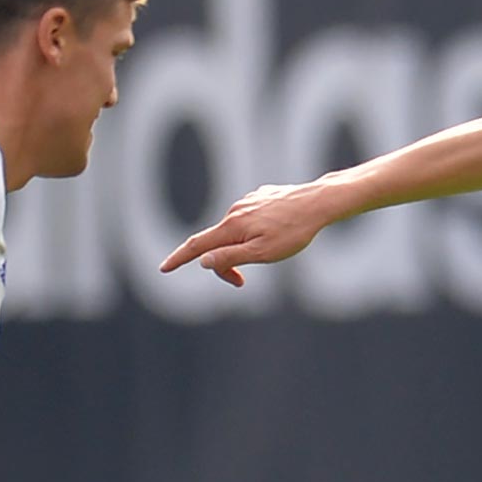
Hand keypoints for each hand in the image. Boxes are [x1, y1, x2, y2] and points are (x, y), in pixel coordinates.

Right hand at [159, 182, 329, 286]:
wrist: (317, 203)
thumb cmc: (293, 232)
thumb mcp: (262, 253)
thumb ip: (230, 257)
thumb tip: (203, 261)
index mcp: (232, 227)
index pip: (197, 245)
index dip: (179, 259)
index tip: (164, 268)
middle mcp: (235, 211)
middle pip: (217, 243)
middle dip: (223, 265)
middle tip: (241, 283)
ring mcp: (247, 202)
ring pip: (234, 232)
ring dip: (241, 249)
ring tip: (273, 249)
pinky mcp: (260, 197)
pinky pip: (249, 220)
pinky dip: (253, 234)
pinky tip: (277, 232)